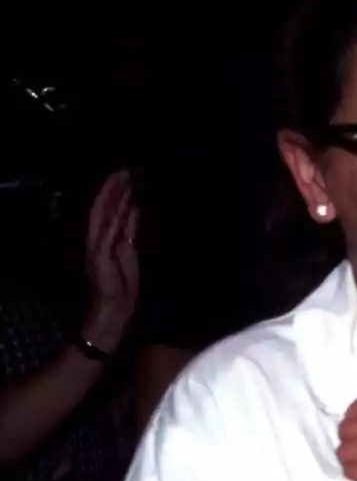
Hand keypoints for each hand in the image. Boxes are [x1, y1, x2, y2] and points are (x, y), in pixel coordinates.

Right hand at [83, 170, 138, 352]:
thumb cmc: (123, 283)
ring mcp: (98, 248)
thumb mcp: (130, 250)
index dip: (116, 193)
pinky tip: (121, 209)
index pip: (111, 211)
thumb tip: (134, 209)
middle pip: (105, 210)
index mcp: (107, 238)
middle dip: (113, 191)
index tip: (125, 177)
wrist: (115, 308)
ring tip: (122, 183)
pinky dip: (113, 222)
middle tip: (123, 172)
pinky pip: (106, 236)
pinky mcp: (101, 258)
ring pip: (104, 218)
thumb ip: (130, 230)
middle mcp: (99, 240)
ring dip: (113, 200)